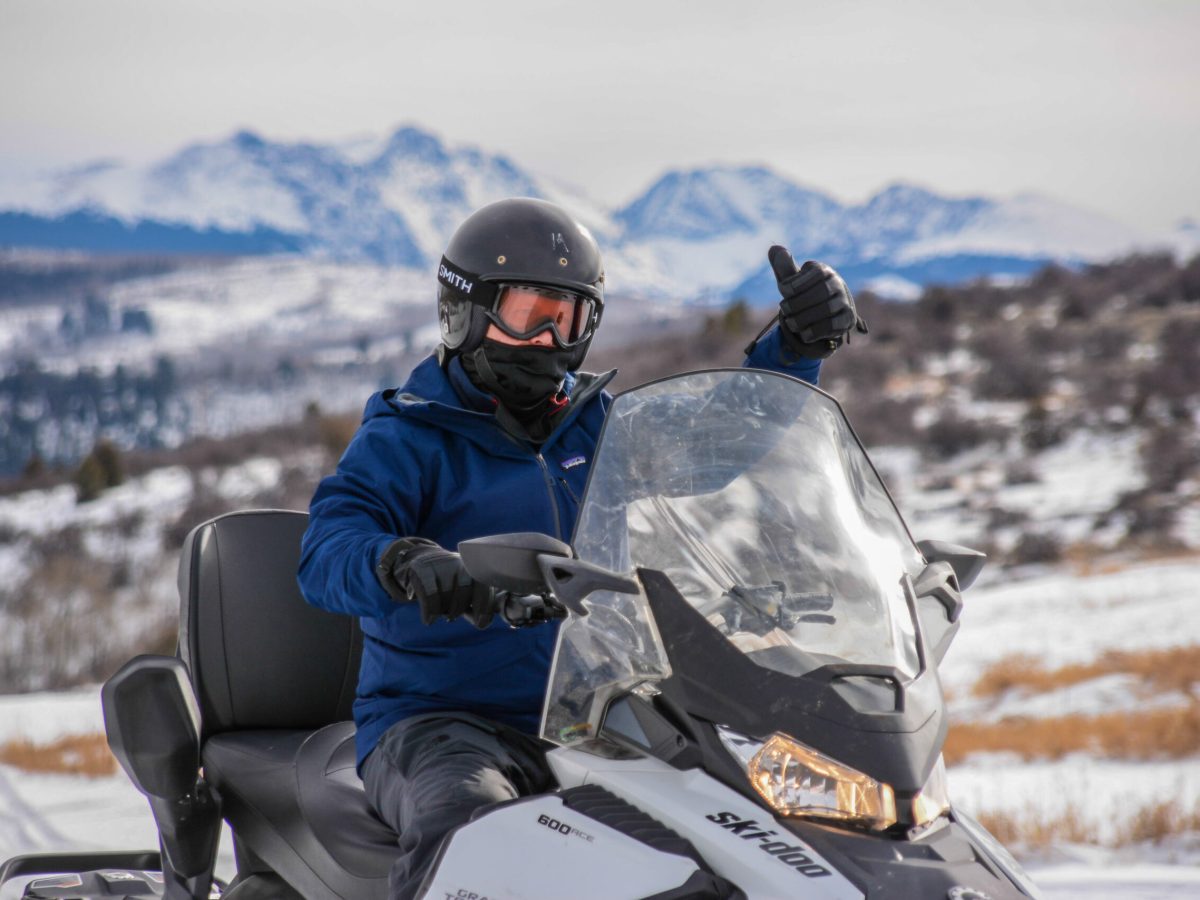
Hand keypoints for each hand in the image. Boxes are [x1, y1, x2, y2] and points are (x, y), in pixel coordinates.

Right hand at [377, 538, 496, 627]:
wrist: (420, 562)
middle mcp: (458, 561)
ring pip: (446, 595)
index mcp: (473, 567)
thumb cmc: (448, 583)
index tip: (480, 623)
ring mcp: (439, 563)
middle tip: (451, 617)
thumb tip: (482, 623)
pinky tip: (428, 620)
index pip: (483, 587)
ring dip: (443, 611)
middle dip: (458, 610)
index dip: (484, 607)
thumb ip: (477, 606)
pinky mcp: (420, 568)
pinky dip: (430, 612)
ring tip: (439, 611)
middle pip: (464, 592)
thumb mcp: (465, 592)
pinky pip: (429, 596)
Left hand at [768, 247, 866, 358]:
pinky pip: (832, 326)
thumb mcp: (791, 280)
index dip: (795, 283)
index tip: (783, 290)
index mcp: (823, 270)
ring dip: (804, 318)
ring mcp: (845, 301)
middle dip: (798, 303)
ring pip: (826, 310)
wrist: (823, 313)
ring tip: (791, 323)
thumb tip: (775, 249)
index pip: (813, 273)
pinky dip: (814, 331)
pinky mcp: (847, 319)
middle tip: (784, 309)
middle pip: (821, 292)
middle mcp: (837, 283)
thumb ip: (783, 267)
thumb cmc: (802, 293)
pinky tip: (803, 333)